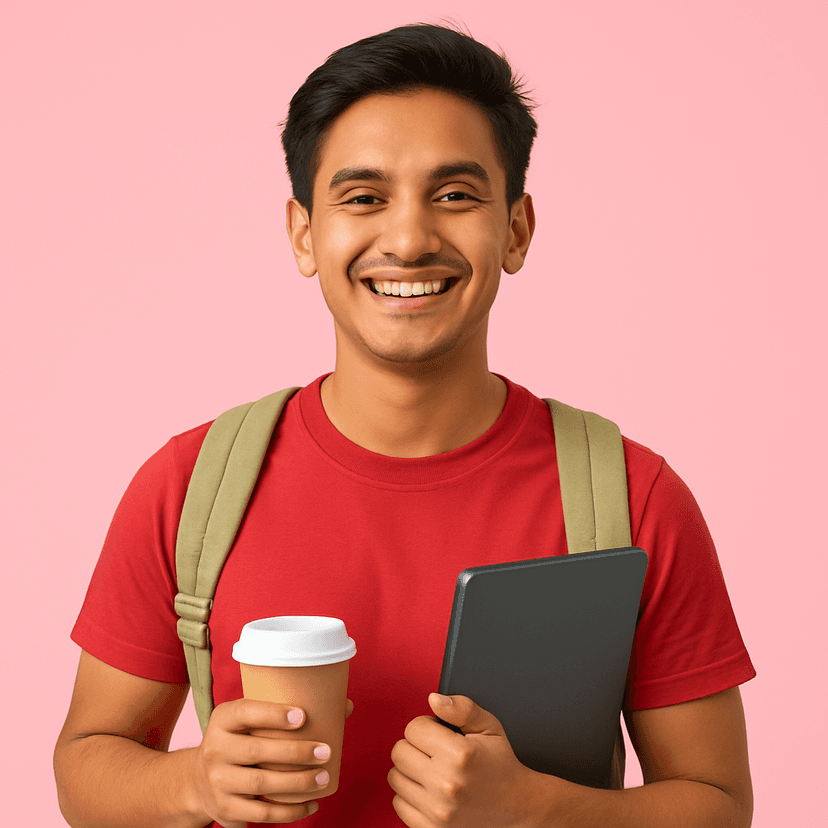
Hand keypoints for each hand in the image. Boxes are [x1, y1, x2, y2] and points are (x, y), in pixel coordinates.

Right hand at [192, 696, 353, 826]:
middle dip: (295, 753)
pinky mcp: (226, 809)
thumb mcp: (250, 720)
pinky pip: (262, 812)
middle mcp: (214, 750)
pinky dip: (290, 811)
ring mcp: (218, 782)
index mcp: (222, 720)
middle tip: (325, 751)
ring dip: (297, 783)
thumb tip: (345, 706)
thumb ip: (289, 712)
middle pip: (257, 752)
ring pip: (262, 784)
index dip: (273, 714)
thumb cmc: (241, 740)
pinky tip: (311, 804)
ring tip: (323, 778)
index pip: (246, 712)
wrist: (199, 780)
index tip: (303, 716)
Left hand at [388, 693, 538, 827]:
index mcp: (460, 755)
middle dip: (415, 746)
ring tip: (433, 770)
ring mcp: (437, 811)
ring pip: (395, 777)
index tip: (440, 734)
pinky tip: (429, 790)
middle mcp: (446, 784)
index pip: (413, 728)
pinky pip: (398, 804)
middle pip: (399, 752)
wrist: (516, 807)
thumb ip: (461, 708)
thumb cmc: (500, 764)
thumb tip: (433, 699)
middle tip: (435, 751)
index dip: (426, 726)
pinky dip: (410, 795)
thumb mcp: (489, 727)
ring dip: (410, 770)